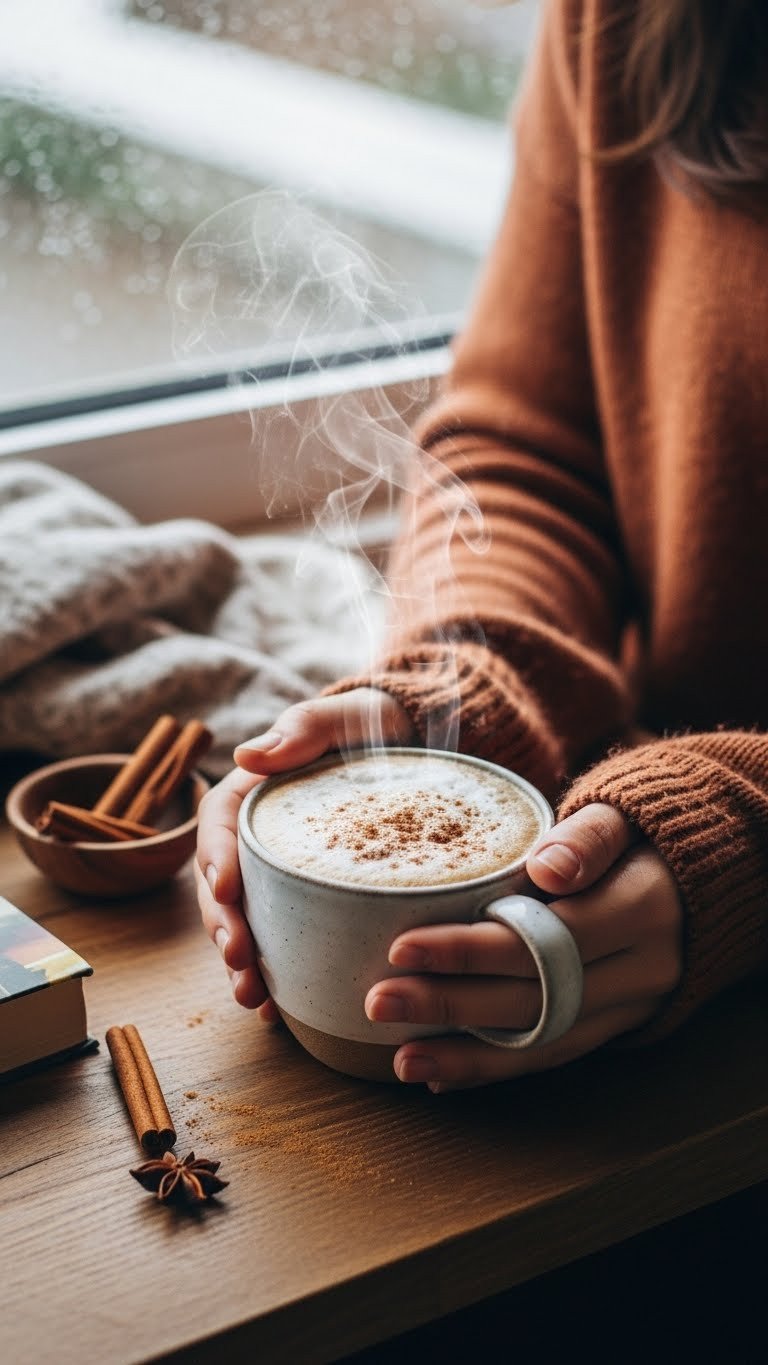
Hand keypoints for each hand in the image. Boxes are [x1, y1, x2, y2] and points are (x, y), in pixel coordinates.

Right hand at [195, 688, 413, 1014]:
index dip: (214, 858)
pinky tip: (281, 1010)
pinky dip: (276, 975)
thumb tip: (247, 755)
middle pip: (223, 886)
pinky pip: (281, 939)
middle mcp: (259, 839)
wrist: (411, 749)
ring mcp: (280, 873)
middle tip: (239, 960)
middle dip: (223, 926)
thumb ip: (302, 729)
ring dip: (241, 963)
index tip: (225, 888)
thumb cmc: (371, 728)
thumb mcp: (342, 720)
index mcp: (255, 794)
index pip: (219, 826)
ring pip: (246, 920)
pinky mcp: (307, 900)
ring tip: (254, 997)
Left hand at [365, 803, 682, 1089]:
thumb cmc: (640, 837)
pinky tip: (439, 1070)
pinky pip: (552, 1054)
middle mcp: (642, 970)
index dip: (473, 949)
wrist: (699, 879)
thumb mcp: (621, 817)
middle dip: (451, 1003)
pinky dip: (495, 1067)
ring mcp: (632, 1007)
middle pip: (537, 996)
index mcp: (642, 910)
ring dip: (467, 1054)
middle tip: (378, 1002)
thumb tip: (547, 867)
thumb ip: (586, 837)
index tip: (403, 947)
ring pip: (544, 1040)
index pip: (546, 937)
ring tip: (400, 1057)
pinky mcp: (617, 1028)